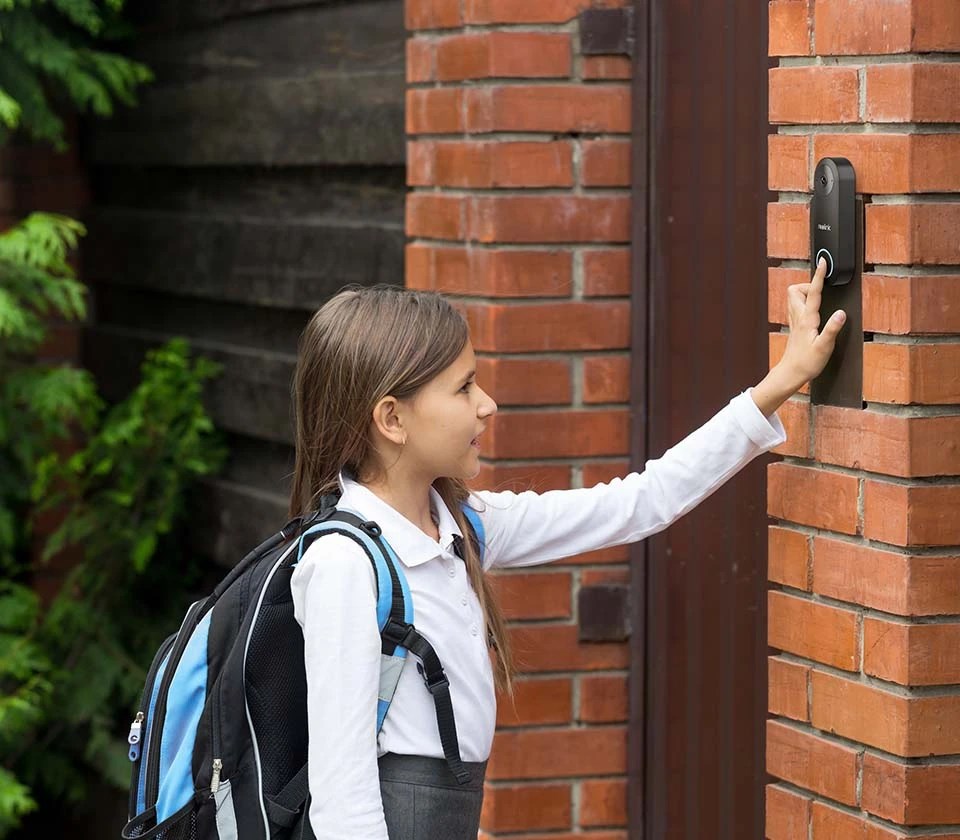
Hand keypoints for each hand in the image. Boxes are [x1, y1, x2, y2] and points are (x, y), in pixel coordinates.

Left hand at [751, 257, 845, 416]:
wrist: (791, 373)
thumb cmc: (807, 362)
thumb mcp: (824, 347)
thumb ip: (832, 329)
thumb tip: (842, 314)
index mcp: (807, 319)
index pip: (813, 292)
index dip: (819, 275)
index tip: (823, 262)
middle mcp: (798, 317)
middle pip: (796, 289)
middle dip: (809, 284)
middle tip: (824, 291)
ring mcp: (794, 321)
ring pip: (794, 297)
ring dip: (806, 293)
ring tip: (821, 300)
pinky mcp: (795, 326)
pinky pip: (796, 306)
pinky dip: (804, 302)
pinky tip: (814, 311)